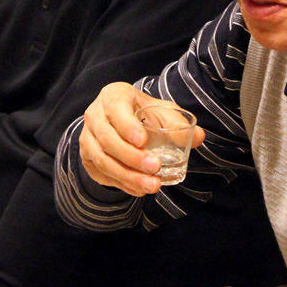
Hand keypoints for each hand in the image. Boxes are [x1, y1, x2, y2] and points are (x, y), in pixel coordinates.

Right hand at [78, 83, 204, 196]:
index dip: (127, 126)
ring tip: (152, 185)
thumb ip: (178, 122)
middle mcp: (94, 116)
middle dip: (131, 157)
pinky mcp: (87, 158)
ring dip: (127, 175)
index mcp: (113, 96)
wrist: (119, 121)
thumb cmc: (142, 114)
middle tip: (156, 168)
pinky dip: (122, 184)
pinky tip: (140, 189)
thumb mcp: (160, 111)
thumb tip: (199, 136)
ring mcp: (87, 138)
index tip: (143, 140)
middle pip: (107, 139)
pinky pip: (101, 174)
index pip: (115, 110)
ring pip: (103, 160)